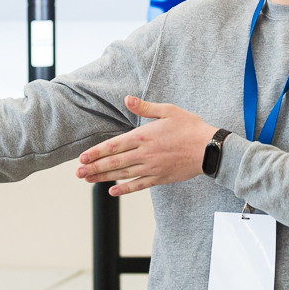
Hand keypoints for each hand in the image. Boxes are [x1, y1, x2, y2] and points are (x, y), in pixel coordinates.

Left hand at [76, 96, 216, 194]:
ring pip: (123, 174)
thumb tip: (127, 99)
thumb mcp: (168, 110)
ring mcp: (152, 167)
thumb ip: (145, 107)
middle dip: (94, 168)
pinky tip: (112, 190)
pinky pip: (139, 185)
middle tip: (78, 173)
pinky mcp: (160, 178)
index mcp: (144, 136)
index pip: (114, 146)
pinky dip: (125, 189)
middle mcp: (145, 153)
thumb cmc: (190, 127)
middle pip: (114, 162)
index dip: (96, 153)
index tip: (82, 158)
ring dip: (104, 178)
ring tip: (88, 181)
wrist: (210, 149)